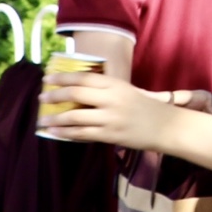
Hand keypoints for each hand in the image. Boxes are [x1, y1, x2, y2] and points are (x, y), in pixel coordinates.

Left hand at [39, 69, 180, 150]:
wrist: (169, 127)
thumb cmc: (148, 108)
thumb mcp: (130, 91)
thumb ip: (108, 90)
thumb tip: (78, 90)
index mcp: (117, 85)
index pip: (84, 77)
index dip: (62, 77)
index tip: (47, 79)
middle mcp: (113, 99)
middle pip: (76, 93)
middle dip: (55, 96)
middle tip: (42, 99)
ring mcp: (111, 118)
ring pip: (75, 116)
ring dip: (55, 119)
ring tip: (43, 121)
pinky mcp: (111, 135)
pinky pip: (82, 134)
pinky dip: (66, 133)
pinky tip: (56, 133)